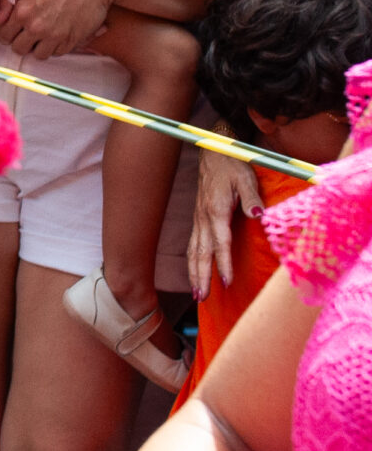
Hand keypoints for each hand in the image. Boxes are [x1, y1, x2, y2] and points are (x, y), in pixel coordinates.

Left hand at [0, 0, 115, 57]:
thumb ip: (9, 1)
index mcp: (22, 11)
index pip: (4, 36)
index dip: (8, 35)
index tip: (16, 31)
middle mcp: (35, 26)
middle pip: (18, 49)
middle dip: (22, 43)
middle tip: (29, 36)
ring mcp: (54, 35)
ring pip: (38, 55)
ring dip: (40, 47)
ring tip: (44, 37)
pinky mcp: (71, 40)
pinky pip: (57, 53)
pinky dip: (57, 47)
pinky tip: (58, 36)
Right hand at [187, 149, 263, 300]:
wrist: (213, 153)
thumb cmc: (232, 165)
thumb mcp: (246, 177)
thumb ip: (252, 197)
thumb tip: (258, 215)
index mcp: (215, 211)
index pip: (220, 242)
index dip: (223, 262)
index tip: (226, 281)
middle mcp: (204, 218)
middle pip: (201, 252)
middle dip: (200, 276)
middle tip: (201, 297)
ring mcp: (199, 219)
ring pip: (194, 251)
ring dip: (194, 273)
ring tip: (196, 293)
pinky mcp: (199, 219)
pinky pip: (193, 245)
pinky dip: (192, 262)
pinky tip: (195, 272)